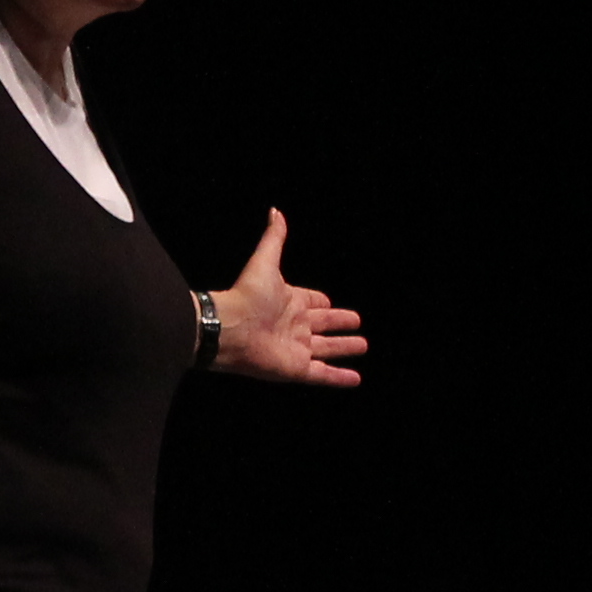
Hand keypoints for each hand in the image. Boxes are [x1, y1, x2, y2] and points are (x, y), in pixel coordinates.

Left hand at [209, 210, 365, 385]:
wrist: (229, 329)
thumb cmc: (246, 296)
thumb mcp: (265, 261)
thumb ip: (274, 239)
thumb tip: (275, 212)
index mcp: (289, 302)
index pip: (311, 302)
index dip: (322, 302)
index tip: (331, 303)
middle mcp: (294, 326)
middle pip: (323, 326)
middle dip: (340, 325)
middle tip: (357, 324)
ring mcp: (296, 348)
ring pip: (327, 349)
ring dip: (344, 348)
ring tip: (362, 346)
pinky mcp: (297, 368)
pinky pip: (323, 375)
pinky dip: (339, 378)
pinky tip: (356, 379)